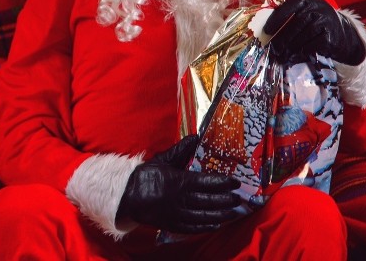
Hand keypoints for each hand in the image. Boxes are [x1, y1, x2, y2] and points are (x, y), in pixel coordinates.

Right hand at [116, 135, 239, 233]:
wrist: (125, 195)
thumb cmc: (144, 176)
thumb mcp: (163, 160)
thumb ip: (181, 150)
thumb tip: (195, 137)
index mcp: (179, 181)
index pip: (207, 182)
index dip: (223, 182)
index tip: (235, 182)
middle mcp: (180, 199)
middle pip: (209, 200)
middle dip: (226, 200)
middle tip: (239, 198)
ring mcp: (177, 214)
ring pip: (204, 216)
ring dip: (221, 215)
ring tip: (233, 213)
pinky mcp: (172, 224)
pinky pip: (193, 227)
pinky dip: (206, 226)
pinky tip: (216, 225)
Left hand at [263, 0, 364, 65]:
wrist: (346, 36)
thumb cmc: (319, 25)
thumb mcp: (307, 14)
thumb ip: (290, 17)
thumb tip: (268, 31)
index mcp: (308, 1)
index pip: (289, 6)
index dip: (276, 19)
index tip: (266, 31)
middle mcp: (318, 9)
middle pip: (295, 23)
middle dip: (281, 38)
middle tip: (272, 49)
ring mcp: (326, 22)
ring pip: (302, 36)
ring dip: (289, 48)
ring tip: (281, 55)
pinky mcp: (330, 37)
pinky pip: (310, 46)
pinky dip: (300, 53)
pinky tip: (294, 57)